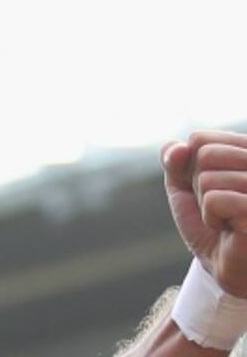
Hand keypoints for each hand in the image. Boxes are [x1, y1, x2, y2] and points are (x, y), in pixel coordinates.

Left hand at [164, 131, 246, 296]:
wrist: (230, 268)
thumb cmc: (212, 224)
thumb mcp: (184, 187)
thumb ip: (176, 160)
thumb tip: (179, 147)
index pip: (200, 139)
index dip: (190, 167)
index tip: (208, 188)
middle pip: (205, 154)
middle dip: (198, 185)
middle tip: (218, 207)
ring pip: (208, 178)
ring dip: (207, 205)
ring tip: (227, 219)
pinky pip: (215, 199)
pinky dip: (212, 217)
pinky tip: (231, 229)